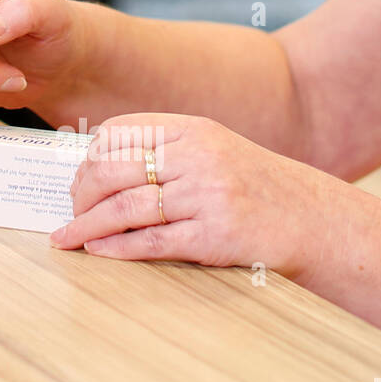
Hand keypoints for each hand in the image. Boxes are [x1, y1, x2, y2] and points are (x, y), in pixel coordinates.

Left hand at [51, 113, 334, 275]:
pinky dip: (117, 248)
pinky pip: (152, 242)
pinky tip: (97, 252)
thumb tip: (98, 174)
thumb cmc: (256, 190)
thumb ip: (165, 154)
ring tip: (66, 239)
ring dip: (87, 226)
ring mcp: (208, 195)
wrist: (314, 220)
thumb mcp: (214, 153)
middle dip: (79, 195)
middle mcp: (199, 156)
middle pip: (113, 170)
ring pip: (126, 208)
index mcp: (193, 129)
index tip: (77, 182)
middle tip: (69, 214)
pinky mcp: (215, 235)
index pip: (119, 133)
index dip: (89, 158)